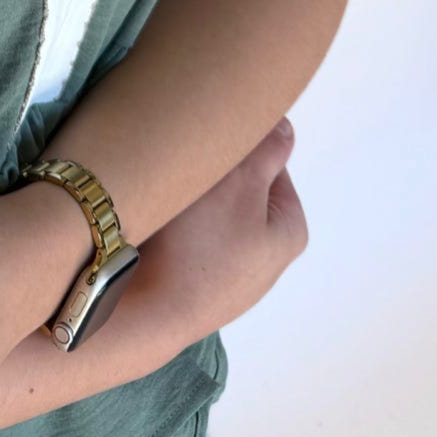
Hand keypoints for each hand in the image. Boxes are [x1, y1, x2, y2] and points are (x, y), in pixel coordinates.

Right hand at [136, 114, 307, 348]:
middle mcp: (267, 260)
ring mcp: (230, 280)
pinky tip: (155, 233)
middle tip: (184, 174)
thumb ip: (267, 149)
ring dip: (188, 204)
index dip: (237, 148)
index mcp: (289, 231)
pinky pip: (188, 244)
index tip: (207, 149)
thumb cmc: (200, 243)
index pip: (270, 164)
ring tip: (166, 204)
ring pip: (209, 218)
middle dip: (212, 177)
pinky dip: (173, 232)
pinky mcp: (196, 290)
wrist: (147, 311)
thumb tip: (284, 125)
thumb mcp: (240, 181)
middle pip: (239, 191)